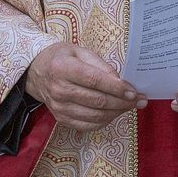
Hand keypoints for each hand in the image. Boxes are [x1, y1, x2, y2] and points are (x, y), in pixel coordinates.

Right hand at [26, 42, 144, 131]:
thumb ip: (100, 64)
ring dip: (117, 113)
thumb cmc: (62, 58)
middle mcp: (59, 90)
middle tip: (140, 100)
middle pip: (97, 101)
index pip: (94, 81)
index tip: (134, 91)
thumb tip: (119, 81)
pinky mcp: (61, 119)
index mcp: (62, 68)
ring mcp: (59, 108)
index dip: (116, 88)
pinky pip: (88, 125)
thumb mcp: (79, 51)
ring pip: (95, 116)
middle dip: (123, 102)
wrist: (37, 72)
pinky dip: (106, 121)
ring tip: (131, 106)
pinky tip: (115, 113)